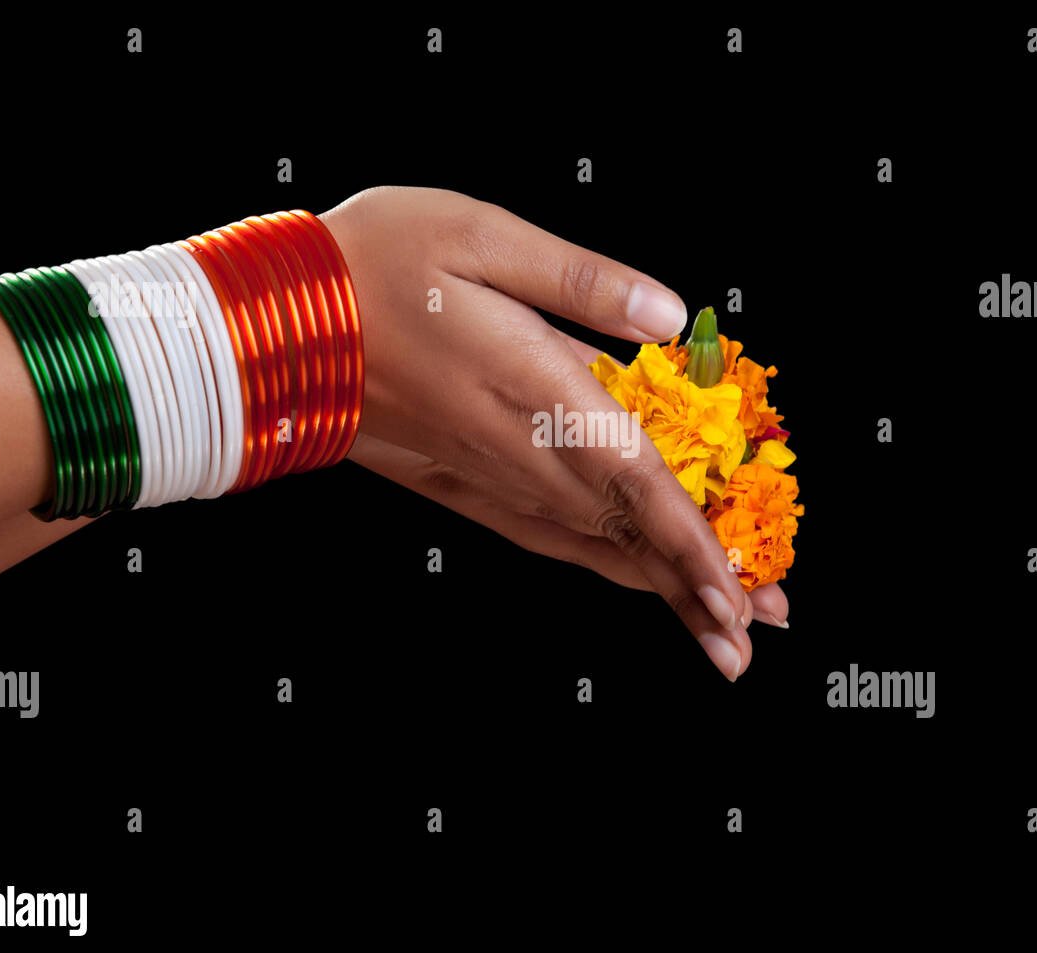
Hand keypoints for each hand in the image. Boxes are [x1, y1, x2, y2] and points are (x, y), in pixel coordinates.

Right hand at [322, 186, 786, 679]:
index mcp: (540, 388)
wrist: (273, 333)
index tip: (742, 595)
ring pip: (595, 546)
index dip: (695, 542)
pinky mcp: (464, 488)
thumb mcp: (482, 237)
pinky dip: (602, 565)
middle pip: (630, 532)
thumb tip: (669, 316)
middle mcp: (523, 452)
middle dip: (701, 585)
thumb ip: (583, 282)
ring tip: (715, 629)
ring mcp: (492, 479)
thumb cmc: (374, 267)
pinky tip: (629, 577)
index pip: (639, 481)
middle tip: (762, 631)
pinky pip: (548, 539)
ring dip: (661, 588)